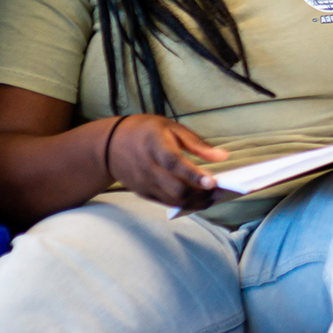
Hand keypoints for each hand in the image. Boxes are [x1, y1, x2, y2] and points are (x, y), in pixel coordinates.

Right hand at [105, 114, 228, 210]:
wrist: (110, 145)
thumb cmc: (145, 131)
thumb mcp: (171, 127)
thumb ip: (197, 143)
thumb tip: (223, 156)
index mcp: (155, 145)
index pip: (174, 163)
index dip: (194, 175)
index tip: (213, 182)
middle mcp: (148, 168)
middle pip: (176, 189)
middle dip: (201, 195)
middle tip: (221, 192)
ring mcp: (145, 183)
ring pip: (173, 200)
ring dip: (196, 203)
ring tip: (213, 198)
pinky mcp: (143, 193)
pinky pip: (167, 203)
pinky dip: (185, 204)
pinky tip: (199, 200)